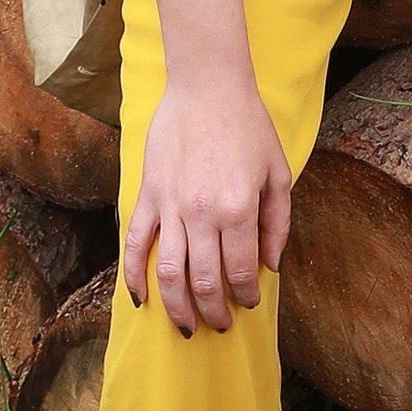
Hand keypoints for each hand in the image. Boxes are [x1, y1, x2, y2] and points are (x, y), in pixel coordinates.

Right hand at [124, 67, 292, 334]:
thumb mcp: (277, 173)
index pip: (240, 272)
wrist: (207, 85)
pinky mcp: (147, 194)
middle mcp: (203, 213)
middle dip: (213, 312)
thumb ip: (277, 223)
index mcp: (238, 209)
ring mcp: (170, 205)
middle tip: (220, 324)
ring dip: (176, 307)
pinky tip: (141, 299)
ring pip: (168, 273)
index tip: (249, 302)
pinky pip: (135, 244)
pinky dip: (134, 276)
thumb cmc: (248, 126)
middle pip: (204, 282)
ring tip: (186, 325)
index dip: (245, 296)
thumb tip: (270, 266)